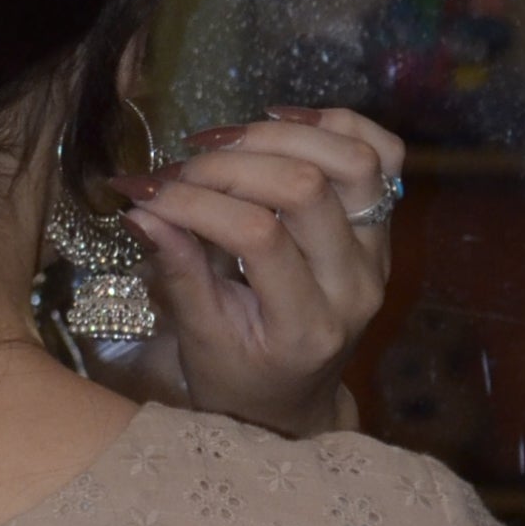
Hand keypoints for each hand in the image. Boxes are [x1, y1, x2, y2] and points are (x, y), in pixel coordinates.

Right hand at [114, 107, 401, 438]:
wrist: (293, 400)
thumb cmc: (238, 376)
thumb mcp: (198, 338)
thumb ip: (177, 270)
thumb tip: (140, 208)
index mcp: (307, 327)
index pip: (257, 235)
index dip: (196, 202)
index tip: (146, 192)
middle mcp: (356, 285)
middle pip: (306, 188)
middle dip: (231, 164)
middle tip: (181, 167)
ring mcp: (379, 253)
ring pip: (355, 161)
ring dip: (284, 137)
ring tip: (227, 142)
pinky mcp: (384, 228)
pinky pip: (384, 156)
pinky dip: (335, 125)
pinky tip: (279, 126)